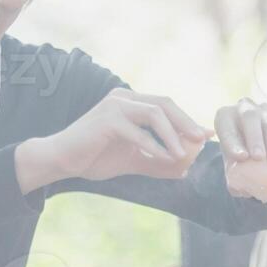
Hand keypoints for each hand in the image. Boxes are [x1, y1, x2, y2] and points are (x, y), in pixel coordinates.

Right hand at [34, 88, 209, 183]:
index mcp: (130, 102)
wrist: (60, 161)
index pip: (165, 105)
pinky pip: (139, 132)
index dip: (187, 119)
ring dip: (173, 134)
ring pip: (155, 113)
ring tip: (185, 154)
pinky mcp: (107, 120)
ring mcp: (115, 106)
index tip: (205, 136)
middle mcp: (123, 97)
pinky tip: (166, 159)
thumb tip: (185, 168)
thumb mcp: (133, 160)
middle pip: (164, 103)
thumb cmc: (94, 157)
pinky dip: (155, 146)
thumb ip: (157, 161)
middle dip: (186, 122)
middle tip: (201, 140)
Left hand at [215, 99, 266, 199]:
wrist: (255, 147)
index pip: (226, 127)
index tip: (241, 157)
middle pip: (249, 117)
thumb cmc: (238, 154)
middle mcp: (244, 108)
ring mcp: (264, 111)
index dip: (233, 141)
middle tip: (258, 157)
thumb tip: (239, 189)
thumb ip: (232, 178)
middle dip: (254, 137)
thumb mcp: (231, 164)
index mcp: (225, 117)